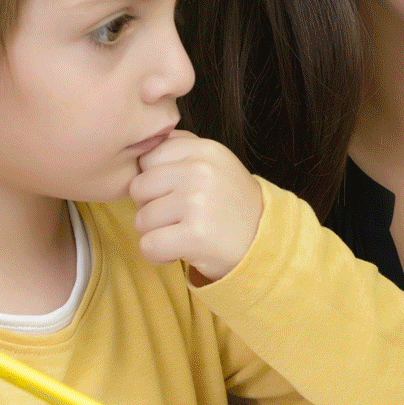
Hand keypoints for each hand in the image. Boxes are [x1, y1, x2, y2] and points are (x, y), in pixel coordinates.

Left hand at [130, 131, 263, 282]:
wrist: (265, 242)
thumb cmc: (230, 204)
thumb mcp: (215, 163)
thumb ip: (181, 148)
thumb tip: (139, 148)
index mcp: (205, 149)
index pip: (147, 158)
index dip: (153, 180)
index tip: (173, 193)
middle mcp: (201, 171)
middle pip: (138, 188)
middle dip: (150, 207)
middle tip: (177, 217)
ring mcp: (197, 202)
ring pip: (141, 219)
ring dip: (155, 233)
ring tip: (182, 233)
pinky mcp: (195, 235)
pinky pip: (148, 246)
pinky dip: (157, 255)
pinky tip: (177, 252)